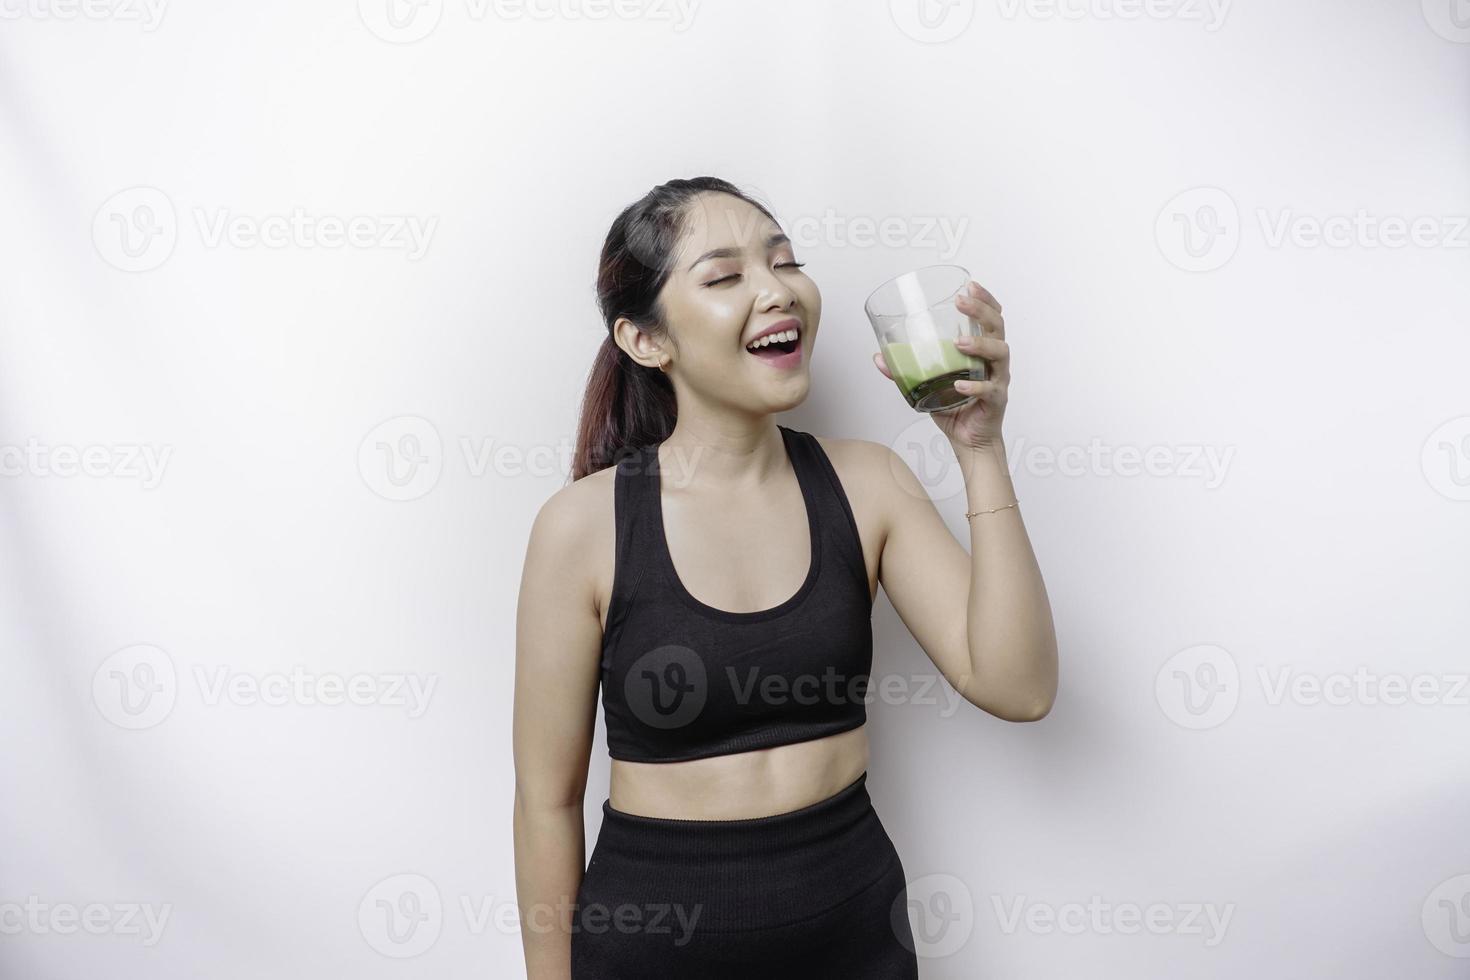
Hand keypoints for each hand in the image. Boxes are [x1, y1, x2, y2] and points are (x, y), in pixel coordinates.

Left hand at [871, 279, 1009, 451]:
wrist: (970, 440)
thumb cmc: (954, 407)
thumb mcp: (927, 384)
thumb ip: (905, 370)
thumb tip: (878, 357)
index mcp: (983, 350)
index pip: (992, 316)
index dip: (985, 298)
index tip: (970, 284)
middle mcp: (994, 361)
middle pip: (998, 326)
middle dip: (981, 310)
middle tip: (961, 302)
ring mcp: (998, 379)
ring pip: (1000, 353)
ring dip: (979, 345)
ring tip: (959, 343)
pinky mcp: (996, 400)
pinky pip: (990, 389)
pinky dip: (975, 387)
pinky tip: (960, 384)